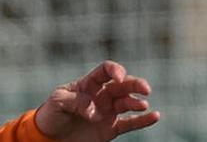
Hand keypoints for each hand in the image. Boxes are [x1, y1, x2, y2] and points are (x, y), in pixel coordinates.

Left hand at [34, 61, 159, 140]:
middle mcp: (101, 96)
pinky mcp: (111, 128)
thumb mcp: (58, 102)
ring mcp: (107, 112)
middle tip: (145, 89)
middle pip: (122, 86)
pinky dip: (143, 120)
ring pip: (128, 103)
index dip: (115, 70)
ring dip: (137, 102)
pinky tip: (155, 116)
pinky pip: (130, 123)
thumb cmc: (52, 114)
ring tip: (143, 105)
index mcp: (88, 84)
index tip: (119, 77)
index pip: (105, 71)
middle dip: (134, 84)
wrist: (51, 136)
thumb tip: (94, 111)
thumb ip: (75, 101)